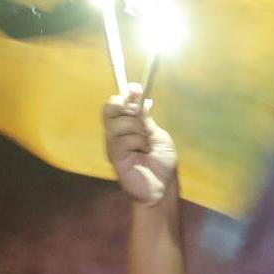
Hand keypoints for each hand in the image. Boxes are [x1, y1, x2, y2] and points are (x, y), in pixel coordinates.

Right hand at [104, 89, 177, 206]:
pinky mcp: (114, 156)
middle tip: (140, 117)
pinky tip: (143, 152)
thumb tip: (142, 99)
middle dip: (127, 108)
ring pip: (118, 123)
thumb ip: (146, 119)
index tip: (136, 89)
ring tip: (146, 144)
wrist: (163, 184)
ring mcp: (113, 144)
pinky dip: (137, 143)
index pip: (118, 104)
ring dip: (137, 130)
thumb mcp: (157, 135)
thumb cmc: (161, 161)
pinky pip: (122, 140)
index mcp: (127, 124)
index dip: (126, 94)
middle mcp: (116, 132)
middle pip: (110, 109)